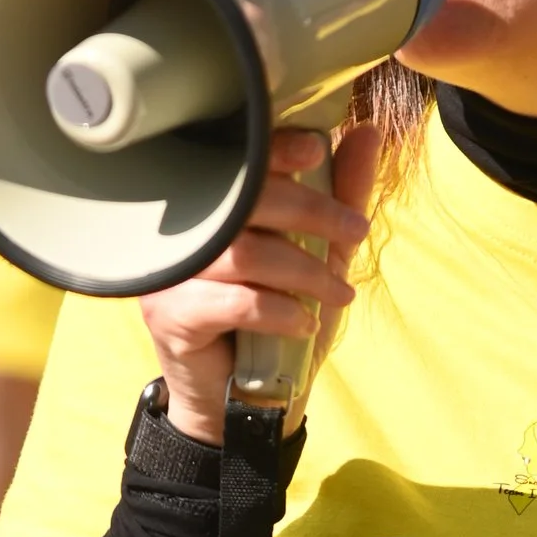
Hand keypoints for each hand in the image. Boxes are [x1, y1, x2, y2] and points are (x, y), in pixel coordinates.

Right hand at [139, 123, 381, 445]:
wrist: (245, 404)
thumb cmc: (277, 324)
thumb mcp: (320, 254)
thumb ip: (340, 195)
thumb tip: (367, 132)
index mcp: (216, 207)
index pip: (236, 160)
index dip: (273, 148)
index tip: (315, 150)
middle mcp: (185, 232)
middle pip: (243, 200)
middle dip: (310, 210)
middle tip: (355, 233)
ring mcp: (172, 273)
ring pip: (242, 252)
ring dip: (303, 270)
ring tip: (338, 292)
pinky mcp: (169, 315)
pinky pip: (231, 301)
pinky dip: (277, 310)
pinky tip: (303, 323)